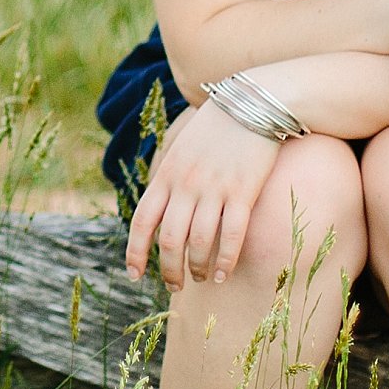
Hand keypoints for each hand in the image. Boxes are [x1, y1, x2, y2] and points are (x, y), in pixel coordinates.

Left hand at [122, 96, 282, 288]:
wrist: (252, 102)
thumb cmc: (217, 127)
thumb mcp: (182, 148)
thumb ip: (170, 177)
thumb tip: (161, 207)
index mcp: (166, 174)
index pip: (142, 220)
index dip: (136, 251)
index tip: (135, 274)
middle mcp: (185, 184)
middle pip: (169, 238)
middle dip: (169, 269)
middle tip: (174, 286)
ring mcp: (214, 189)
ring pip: (199, 241)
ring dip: (197, 267)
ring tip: (201, 279)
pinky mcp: (242, 191)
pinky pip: (231, 235)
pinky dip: (224, 260)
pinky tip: (222, 274)